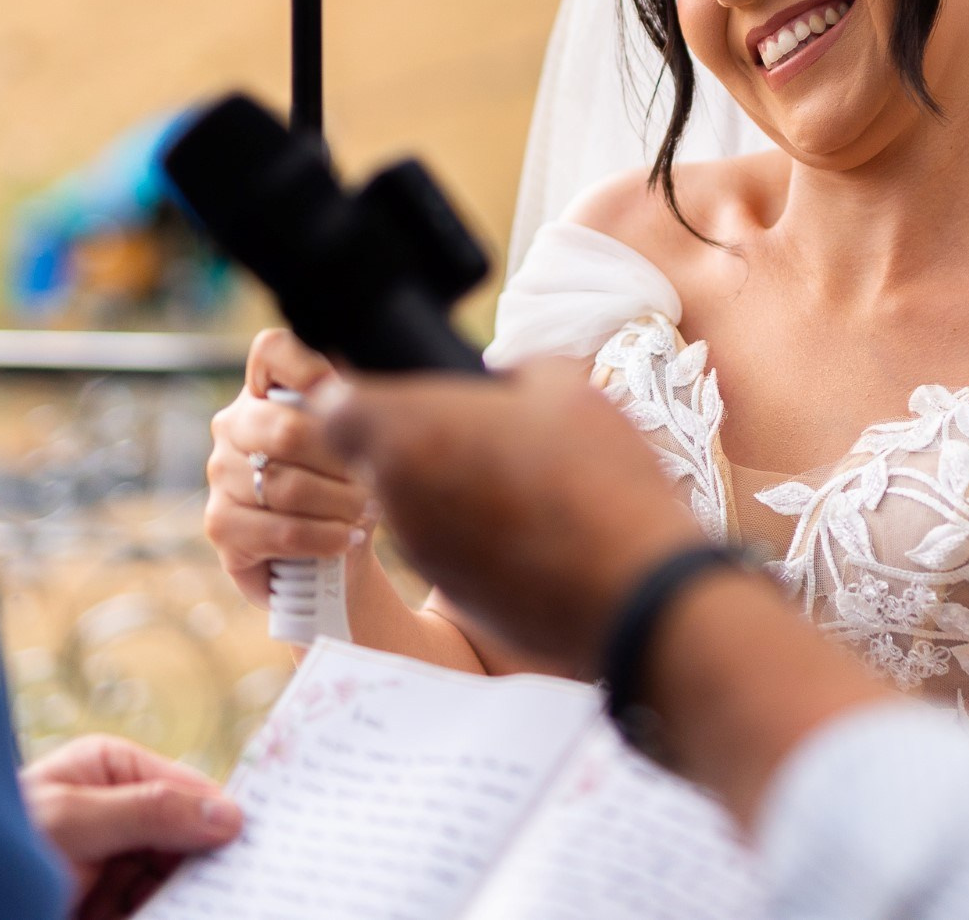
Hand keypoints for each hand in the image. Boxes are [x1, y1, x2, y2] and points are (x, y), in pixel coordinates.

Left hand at [21, 734, 240, 916]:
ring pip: (174, 883)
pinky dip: (166, 913)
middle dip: (205, 868)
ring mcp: (113, 864)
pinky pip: (153, 908)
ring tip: (214, 908)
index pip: (188, 790)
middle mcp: (118, 813)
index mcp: (112, 771)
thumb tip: (229, 814)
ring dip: (187, 900)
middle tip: (240, 892)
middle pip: (187, 840)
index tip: (259, 850)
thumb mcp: (74, 821)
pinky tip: (176, 913)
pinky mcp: (106, 905)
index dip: (222, 818)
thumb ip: (150, 812)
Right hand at [205, 330, 373, 606]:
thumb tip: (366, 402)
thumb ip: (358, 413)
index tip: (347, 394)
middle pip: (286, 430)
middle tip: (378, 481)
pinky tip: (345, 539)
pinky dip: (322, 537)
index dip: (309, 366)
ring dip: (339, 504)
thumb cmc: (347, 487)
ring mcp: (220, 473)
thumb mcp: (359, 444)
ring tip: (368, 512)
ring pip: (285, 486)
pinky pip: (278, 529)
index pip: (274, 351)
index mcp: (266, 390)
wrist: (333, 551)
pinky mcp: (219, 524)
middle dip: (342, 461)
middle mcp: (234, 424)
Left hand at [318, 360, 704, 673]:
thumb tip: (498, 383)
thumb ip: (507, 373)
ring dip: (446, 486)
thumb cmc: (598, 477)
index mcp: (408, 433)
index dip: (360, 395)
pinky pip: (446, 546)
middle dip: (413, 440)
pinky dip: (473, 532)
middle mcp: (398, 496)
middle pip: (374, 457)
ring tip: (516, 478)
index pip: (333, 408)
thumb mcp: (561, 387)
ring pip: (411, 503)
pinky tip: (531, 525)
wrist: (635, 590)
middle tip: (474, 430)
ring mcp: (422, 553)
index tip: (403, 392)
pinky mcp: (454, 594)